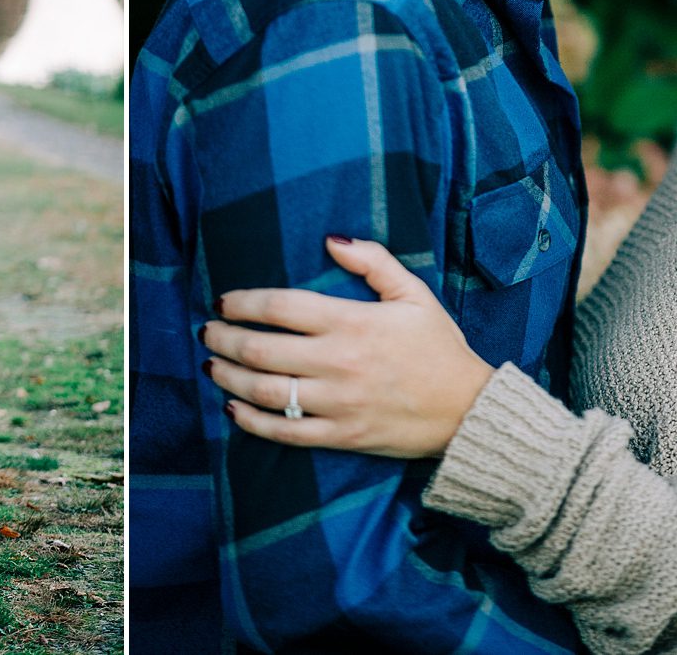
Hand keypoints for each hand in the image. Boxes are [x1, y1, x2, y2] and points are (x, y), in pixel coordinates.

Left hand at [203, 236, 494, 458]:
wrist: (470, 410)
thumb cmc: (439, 347)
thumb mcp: (413, 293)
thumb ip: (373, 261)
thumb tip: (331, 239)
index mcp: (351, 322)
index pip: (280, 307)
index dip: (243, 302)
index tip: (223, 301)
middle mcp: (338, 362)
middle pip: (261, 349)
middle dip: (224, 338)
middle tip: (206, 332)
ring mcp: (338, 403)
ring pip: (266, 391)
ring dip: (230, 376)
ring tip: (212, 364)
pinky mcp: (341, 436)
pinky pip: (285, 433)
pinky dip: (252, 422)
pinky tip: (233, 408)